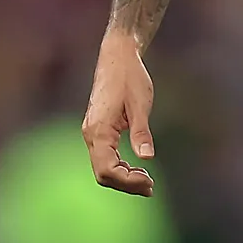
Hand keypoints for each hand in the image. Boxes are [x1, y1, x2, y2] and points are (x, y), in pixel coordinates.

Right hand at [81, 30, 156, 194]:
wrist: (117, 55)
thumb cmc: (130, 76)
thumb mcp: (140, 104)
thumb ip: (141, 131)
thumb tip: (147, 158)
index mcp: (99, 129)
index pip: (107, 169)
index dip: (128, 181)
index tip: (150, 181)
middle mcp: (91, 134)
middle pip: (103, 173)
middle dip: (126, 184)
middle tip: (151, 187)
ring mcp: (92, 132)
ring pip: (102, 168)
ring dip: (123, 178)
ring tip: (147, 181)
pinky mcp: (98, 130)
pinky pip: (104, 158)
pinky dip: (120, 168)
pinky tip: (137, 168)